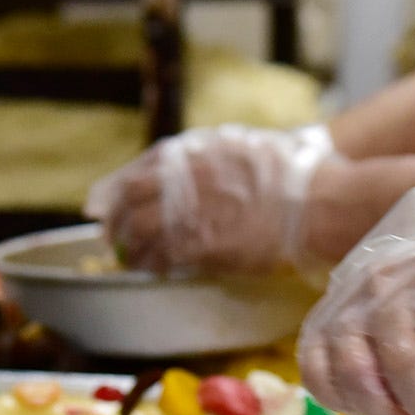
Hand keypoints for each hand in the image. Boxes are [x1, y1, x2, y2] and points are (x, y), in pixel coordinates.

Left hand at [84, 124, 333, 275]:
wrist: (313, 202)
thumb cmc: (289, 172)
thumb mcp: (241, 145)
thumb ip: (207, 154)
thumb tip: (181, 164)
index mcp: (192, 153)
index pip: (136, 171)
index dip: (113, 190)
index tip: (100, 202)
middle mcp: (183, 180)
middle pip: (130, 202)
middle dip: (114, 220)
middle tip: (109, 235)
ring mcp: (190, 214)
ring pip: (139, 232)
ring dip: (128, 247)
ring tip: (127, 257)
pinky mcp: (201, 246)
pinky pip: (162, 257)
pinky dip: (151, 264)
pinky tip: (152, 268)